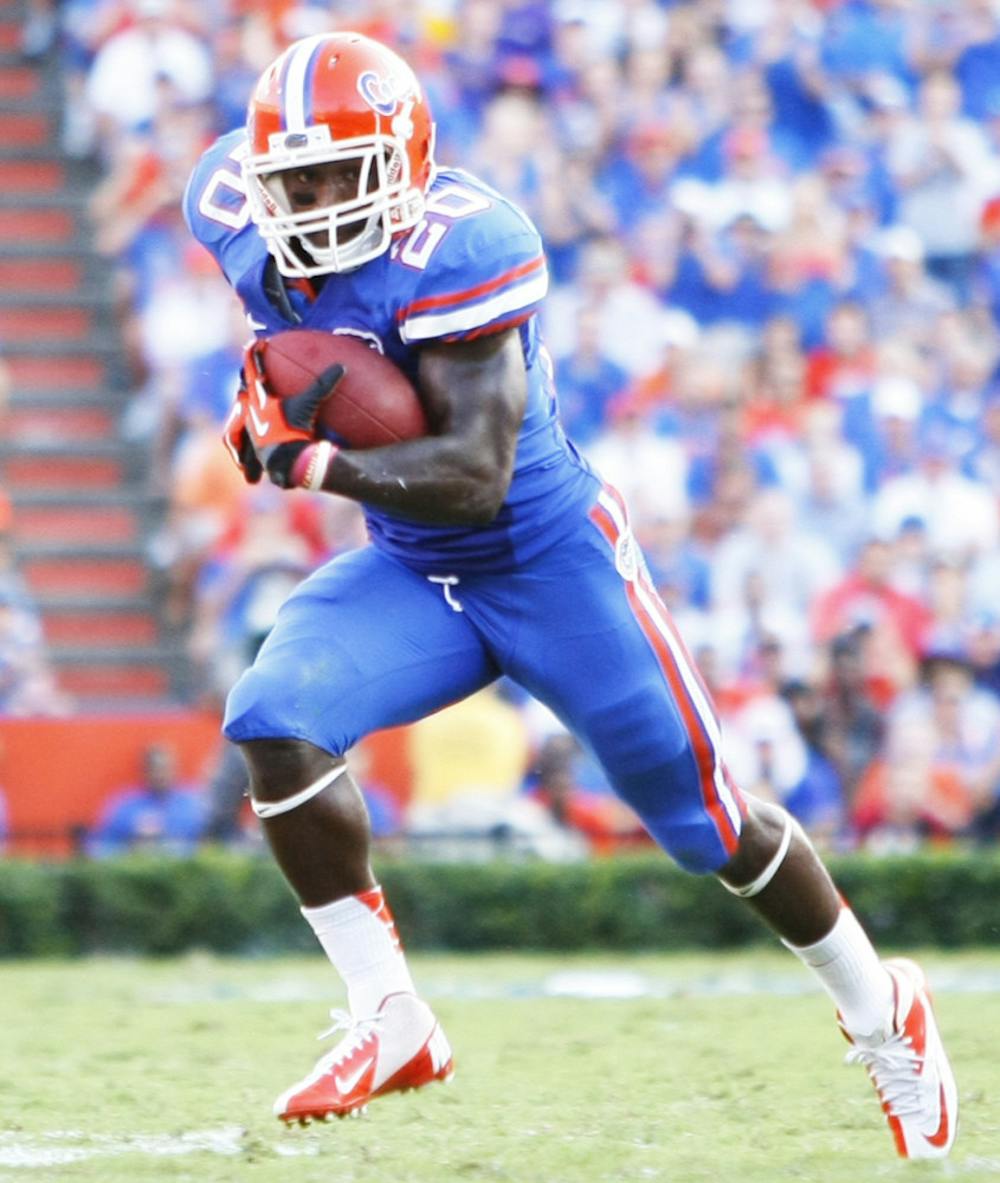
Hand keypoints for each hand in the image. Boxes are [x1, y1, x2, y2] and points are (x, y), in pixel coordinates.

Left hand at [221, 341, 344, 487]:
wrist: (286, 462)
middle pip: (247, 390)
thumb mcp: (309, 405)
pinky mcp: (257, 448)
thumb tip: (341, 366)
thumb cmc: (294, 431)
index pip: (255, 370)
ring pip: (246, 411)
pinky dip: (259, 427)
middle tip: (255, 372)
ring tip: (256, 402)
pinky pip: (253, 434)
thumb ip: (323, 385)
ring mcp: (252, 430)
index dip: (255, 355)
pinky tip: (265, 432)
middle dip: (250, 380)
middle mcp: (252, 412)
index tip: (255, 342)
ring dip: (252, 404)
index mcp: (260, 399)